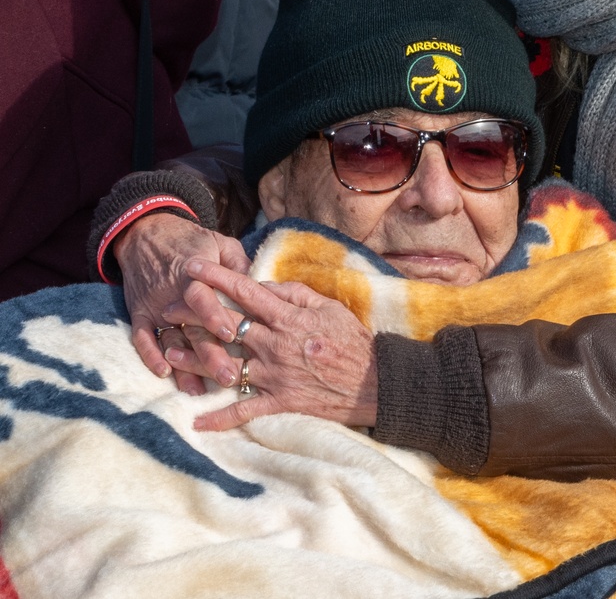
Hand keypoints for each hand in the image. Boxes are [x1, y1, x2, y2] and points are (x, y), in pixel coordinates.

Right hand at [115, 213, 249, 393]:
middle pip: (192, 327)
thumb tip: (261, 286)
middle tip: (228, 378)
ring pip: (169, 339)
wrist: (147, 233)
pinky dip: (149, 355)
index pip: (203, 297)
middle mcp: (173, 293)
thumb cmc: (192, 241)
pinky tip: (163, 374)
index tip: (230, 335)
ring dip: (183, 366)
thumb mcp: (220, 243)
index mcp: (195, 274)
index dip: (215, 315)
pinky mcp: (139, 313)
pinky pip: (142, 337)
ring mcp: (155, 305)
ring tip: (198, 390)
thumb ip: (239, 265)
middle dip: (209, 354)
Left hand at [163, 260, 377, 432]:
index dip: (217, 278)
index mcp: (288, 318)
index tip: (194, 267)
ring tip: (169, 352)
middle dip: (194, 315)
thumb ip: (295, 294)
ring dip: (194, 361)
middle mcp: (275, 345)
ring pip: (226, 366)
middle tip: (167, 308)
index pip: (245, 293)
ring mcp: (274, 375)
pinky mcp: (279, 401)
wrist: (373, 382)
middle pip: (226, 327)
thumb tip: (264, 285)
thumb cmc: (352, 340)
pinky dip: (220, 418)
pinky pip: (244, 410)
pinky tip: (197, 422)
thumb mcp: (328, 307)